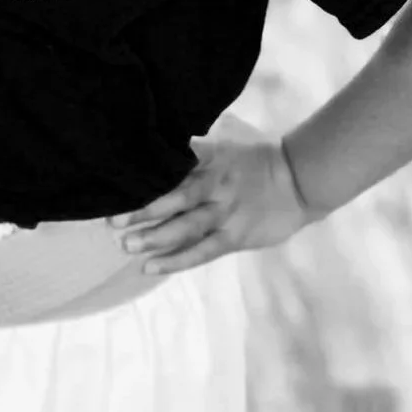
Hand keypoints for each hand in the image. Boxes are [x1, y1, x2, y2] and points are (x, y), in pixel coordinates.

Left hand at [109, 127, 315, 275]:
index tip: (117, 187)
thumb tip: (162, 145)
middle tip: (112, 221)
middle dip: (141, 212)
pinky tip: (154, 267)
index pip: (170, 171)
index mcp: (207, 161)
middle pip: (172, 200)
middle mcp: (212, 186)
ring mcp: (224, 213)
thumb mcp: (223, 145)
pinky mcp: (235, 237)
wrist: (299, 179)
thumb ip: (194, 150)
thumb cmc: (257, 159)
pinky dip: (178, 260)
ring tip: (127, 246)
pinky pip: (203, 252)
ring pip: (184, 228)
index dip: (144, 181)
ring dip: (154, 238)